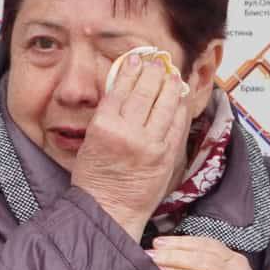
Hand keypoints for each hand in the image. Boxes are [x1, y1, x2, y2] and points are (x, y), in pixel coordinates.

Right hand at [69, 48, 192, 238]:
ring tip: (173, 74)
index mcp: (105, 127)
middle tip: (158, 62)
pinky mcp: (167, 157)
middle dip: (154, 73)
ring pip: (165, 106)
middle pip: (146, 93)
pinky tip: (180, 98)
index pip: (121, 89)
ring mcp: (151, 145)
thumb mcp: (90, 141)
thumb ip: (107, 116)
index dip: (131, 70)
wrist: (109, 211)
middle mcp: (129, 133)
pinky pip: (177, 126)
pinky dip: (180, 109)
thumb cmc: (95, 179)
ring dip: (171, 86)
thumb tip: (124, 89)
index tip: (137, 58)